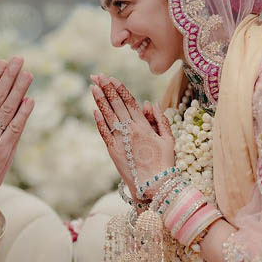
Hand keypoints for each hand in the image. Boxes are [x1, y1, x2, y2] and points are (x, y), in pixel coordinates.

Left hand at [90, 75, 174, 199]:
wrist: (154, 185)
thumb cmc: (164, 163)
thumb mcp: (168, 139)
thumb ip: (160, 119)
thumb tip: (149, 103)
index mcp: (144, 126)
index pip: (130, 102)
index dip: (120, 89)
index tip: (113, 78)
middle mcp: (130, 130)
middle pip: (116, 105)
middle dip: (107, 89)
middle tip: (97, 76)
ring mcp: (120, 140)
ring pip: (108, 115)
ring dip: (100, 100)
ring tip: (93, 87)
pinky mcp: (113, 151)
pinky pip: (104, 132)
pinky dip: (99, 120)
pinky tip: (94, 109)